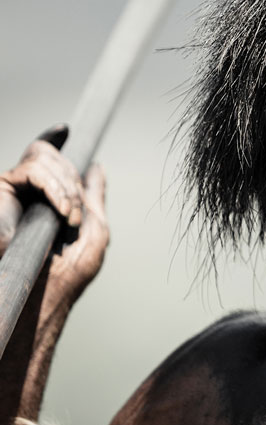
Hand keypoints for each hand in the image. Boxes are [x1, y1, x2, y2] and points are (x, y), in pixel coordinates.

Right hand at [0, 125, 108, 308]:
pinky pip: (35, 170)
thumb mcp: (92, 229)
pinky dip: (56, 189)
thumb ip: (93, 196)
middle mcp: (26, 192)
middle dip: (74, 182)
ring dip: (67, 187)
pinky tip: (62, 212)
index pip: (46, 159)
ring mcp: (12, 190)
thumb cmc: (67, 272)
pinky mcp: (2, 190)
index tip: (65, 130)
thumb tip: (97, 166)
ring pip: (44, 157)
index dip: (53, 140)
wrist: (41, 294)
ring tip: (68, 218)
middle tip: (74, 215)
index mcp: (46, 199)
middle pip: (53, 156)